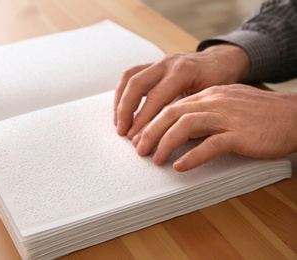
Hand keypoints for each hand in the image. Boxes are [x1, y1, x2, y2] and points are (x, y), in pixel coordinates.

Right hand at [114, 44, 249, 138]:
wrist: (221, 61)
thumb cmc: (219, 82)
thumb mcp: (210, 99)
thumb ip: (189, 113)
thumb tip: (169, 139)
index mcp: (183, 71)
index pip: (155, 98)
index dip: (143, 120)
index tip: (136, 137)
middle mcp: (168, 64)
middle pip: (136, 84)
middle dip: (125, 110)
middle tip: (123, 132)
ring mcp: (159, 62)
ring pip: (129, 78)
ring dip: (120, 102)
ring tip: (118, 123)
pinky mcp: (153, 65)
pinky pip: (131, 75)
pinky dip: (123, 93)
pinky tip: (122, 109)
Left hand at [132, 84, 296, 170]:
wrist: (294, 115)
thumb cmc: (261, 114)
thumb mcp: (227, 106)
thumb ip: (203, 113)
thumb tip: (180, 129)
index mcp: (209, 95)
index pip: (172, 106)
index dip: (152, 122)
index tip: (140, 136)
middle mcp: (214, 102)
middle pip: (172, 113)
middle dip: (150, 131)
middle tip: (138, 149)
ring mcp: (227, 116)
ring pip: (186, 126)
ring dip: (166, 143)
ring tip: (155, 159)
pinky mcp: (240, 134)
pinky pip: (210, 145)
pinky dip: (192, 157)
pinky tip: (181, 166)